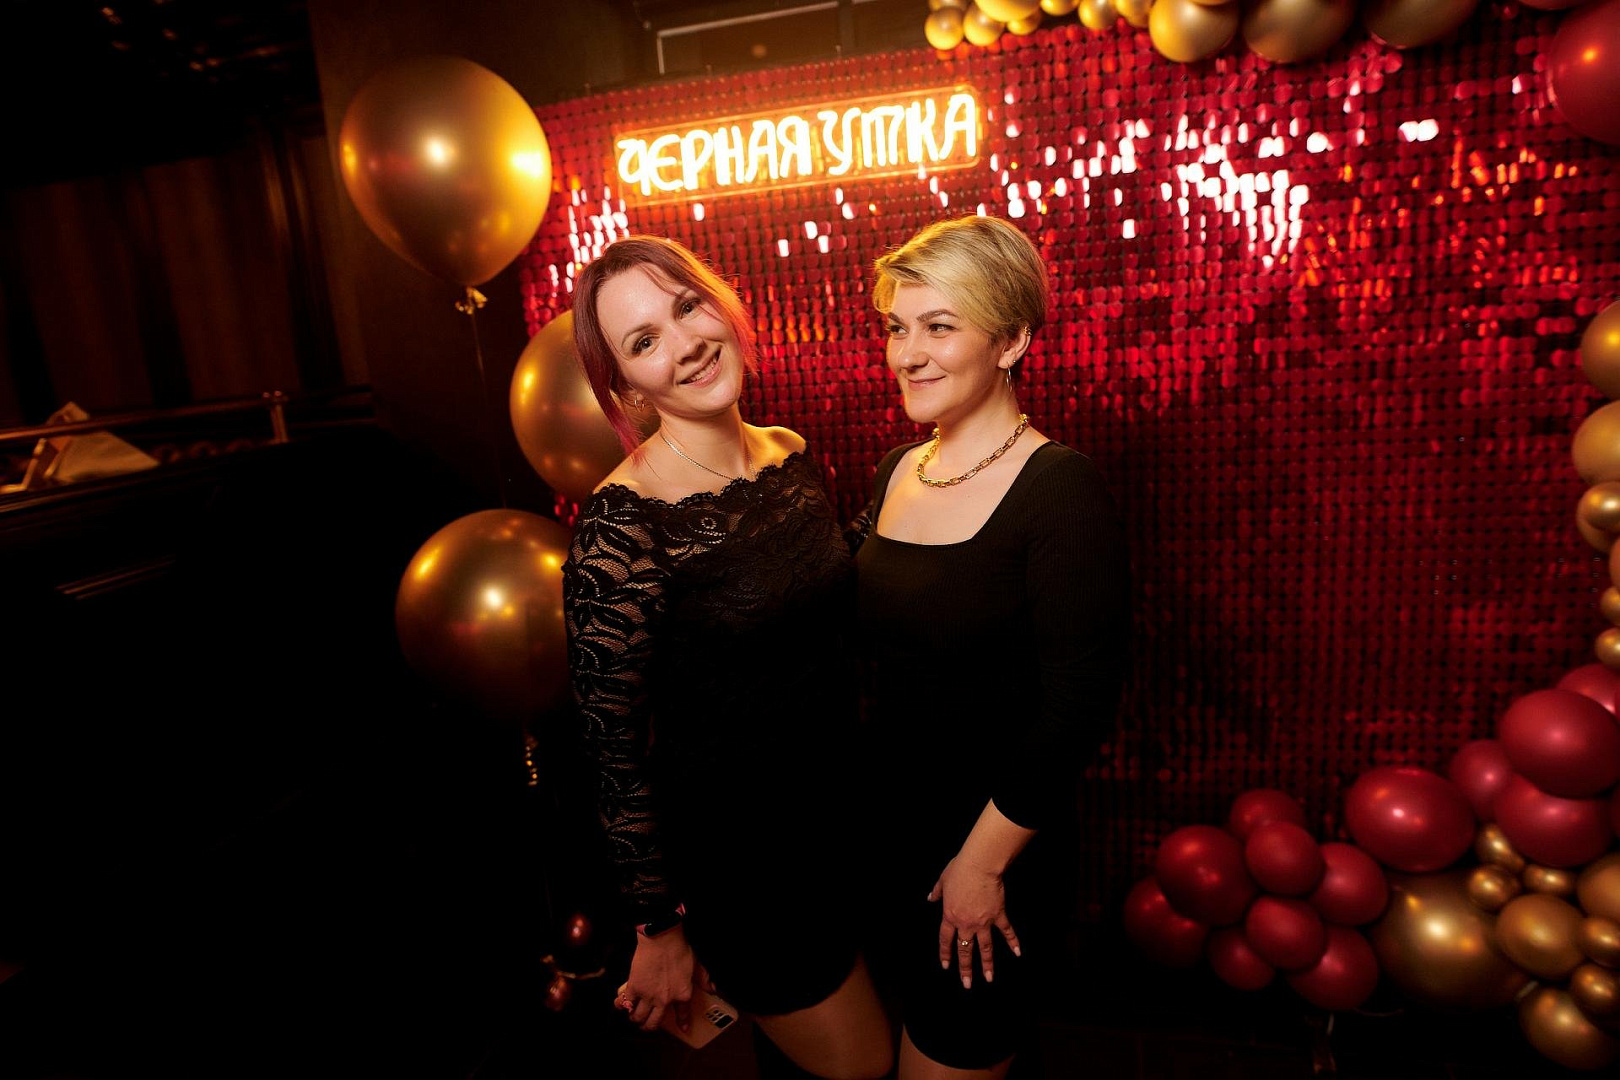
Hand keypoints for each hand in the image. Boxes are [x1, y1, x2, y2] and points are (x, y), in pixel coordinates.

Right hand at [613, 928, 708, 1031]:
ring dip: (636, 1018)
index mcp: (683, 994)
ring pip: (638, 1017)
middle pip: (653, 1023)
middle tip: (647, 1024)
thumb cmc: (679, 949)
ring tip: (635, 1015)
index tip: (683, 1029)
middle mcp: (665, 1000)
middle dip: (649, 1026)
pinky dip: (622, 1005)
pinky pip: (625, 1003)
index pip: (683, 1015)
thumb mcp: (697, 964)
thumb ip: (704, 979)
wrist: (662, 938)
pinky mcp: (634, 988)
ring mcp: (648, 996)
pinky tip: (622, 1004)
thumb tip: (713, 988)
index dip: (683, 1024)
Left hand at [929, 856, 1020, 988]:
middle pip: (965, 950)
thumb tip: (930, 897)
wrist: (979, 867)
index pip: (946, 940)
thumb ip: (936, 892)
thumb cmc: (959, 871)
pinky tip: (1018, 953)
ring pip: (985, 948)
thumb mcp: (942, 880)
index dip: (946, 954)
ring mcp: (983, 922)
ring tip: (989, 979)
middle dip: (965, 968)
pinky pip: (1006, 932)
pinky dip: (1013, 942)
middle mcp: (966, 923)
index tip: (946, 966)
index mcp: (950, 916)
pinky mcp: (998, 915)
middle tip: (967, 984)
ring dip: (987, 964)